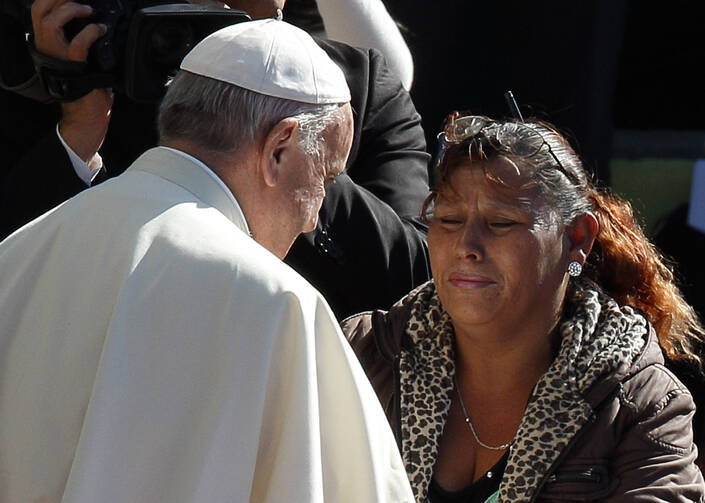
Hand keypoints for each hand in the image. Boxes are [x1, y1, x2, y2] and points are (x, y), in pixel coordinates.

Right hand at [31, 0, 112, 161]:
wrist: (88, 118)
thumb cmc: (88, 91)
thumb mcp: (82, 63)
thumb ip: (82, 45)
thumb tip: (97, 25)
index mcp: (46, 46)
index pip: (39, 13)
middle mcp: (46, 49)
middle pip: (40, 11)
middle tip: (82, 3)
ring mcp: (57, 58)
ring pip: (51, 22)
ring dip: (72, 10)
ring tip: (90, 12)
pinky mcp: (74, 68)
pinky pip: (78, 43)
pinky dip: (91, 32)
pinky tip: (101, 30)